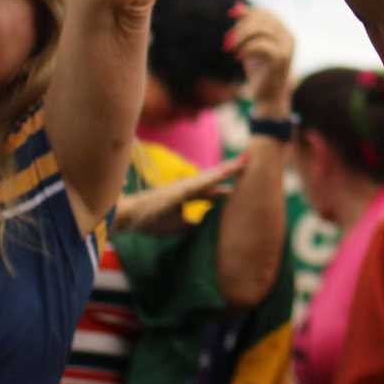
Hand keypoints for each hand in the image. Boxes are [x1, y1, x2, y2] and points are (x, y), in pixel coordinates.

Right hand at [113, 159, 243, 234]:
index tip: (246, 173)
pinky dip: (212, 178)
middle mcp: (190, 186)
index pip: (215, 186)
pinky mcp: (179, 191)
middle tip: (251, 158)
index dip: (229, 180)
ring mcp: (185, 186)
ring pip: (210, 176)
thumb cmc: (155, 219)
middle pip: (216, 175)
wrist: (133, 217)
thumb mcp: (182, 224)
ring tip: (243, 161)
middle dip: (232, 168)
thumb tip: (211, 224)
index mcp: (191, 193)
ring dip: (226, 168)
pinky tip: (224, 174)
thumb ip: (197, 221)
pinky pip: (199, 183)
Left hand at [228, 4, 293, 110]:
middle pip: (262, 19)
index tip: (231, 16)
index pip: (266, 13)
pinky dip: (245, 49)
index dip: (248, 12)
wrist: (267, 98)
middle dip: (241, 27)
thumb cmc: (259, 71)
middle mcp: (288, 37)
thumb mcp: (250, 46)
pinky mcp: (281, 58)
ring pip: (261, 29)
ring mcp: (286, 47)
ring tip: (230, 48)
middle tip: (227, 40)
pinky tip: (238, 58)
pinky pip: (260, 44)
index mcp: (284, 32)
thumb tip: (238, 7)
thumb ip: (247, 28)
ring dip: (241, 37)